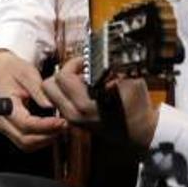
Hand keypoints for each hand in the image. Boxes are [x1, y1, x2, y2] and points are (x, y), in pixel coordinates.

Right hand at [0, 49, 67, 150]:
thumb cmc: (10, 69)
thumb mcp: (26, 73)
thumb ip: (38, 90)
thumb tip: (52, 105)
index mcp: (4, 104)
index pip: (25, 124)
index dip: (46, 126)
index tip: (61, 121)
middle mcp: (1, 119)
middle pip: (25, 139)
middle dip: (48, 135)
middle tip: (64, 125)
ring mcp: (4, 126)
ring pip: (26, 144)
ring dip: (45, 140)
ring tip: (59, 127)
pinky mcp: (9, 129)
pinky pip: (25, 142)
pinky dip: (40, 139)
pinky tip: (51, 130)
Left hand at [40, 55, 158, 149]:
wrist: (139, 131)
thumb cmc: (136, 106)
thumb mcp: (129, 82)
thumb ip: (112, 68)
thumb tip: (99, 55)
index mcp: (87, 105)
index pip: (63, 77)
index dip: (74, 63)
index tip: (86, 61)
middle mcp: (75, 114)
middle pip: (49, 85)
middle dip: (64, 72)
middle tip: (80, 70)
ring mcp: (72, 120)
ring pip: (50, 94)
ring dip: (62, 83)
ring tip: (81, 80)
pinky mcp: (72, 122)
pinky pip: (58, 102)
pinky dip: (65, 92)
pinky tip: (83, 90)